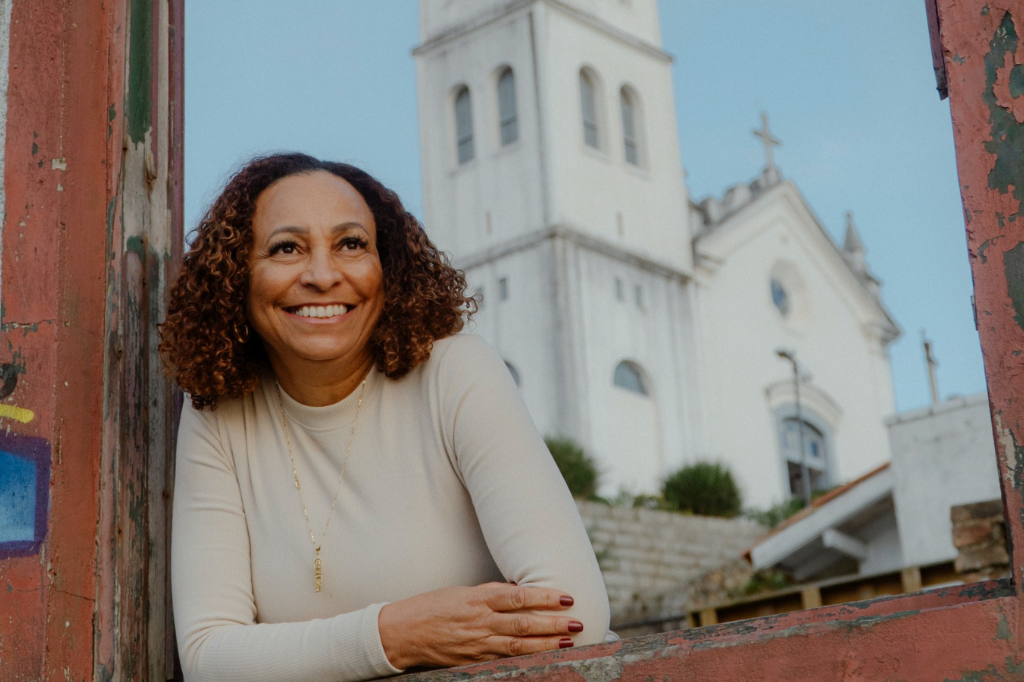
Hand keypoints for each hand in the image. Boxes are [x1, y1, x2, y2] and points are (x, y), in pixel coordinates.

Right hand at [377, 582, 582, 669]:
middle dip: (553, 624)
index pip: (517, 597)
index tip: (566, 597)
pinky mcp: (473, 661)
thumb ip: (492, 594)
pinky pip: (503, 661)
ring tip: (569, 641)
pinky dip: (525, 660)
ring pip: (518, 646)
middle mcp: (479, 622)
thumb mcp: (462, 592)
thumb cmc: (432, 607)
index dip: (544, 597)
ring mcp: (477, 645)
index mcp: (477, 599)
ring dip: (546, 645)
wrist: (402, 633)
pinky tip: (542, 659)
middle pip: (523, 624)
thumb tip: (522, 593)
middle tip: (577, 621)